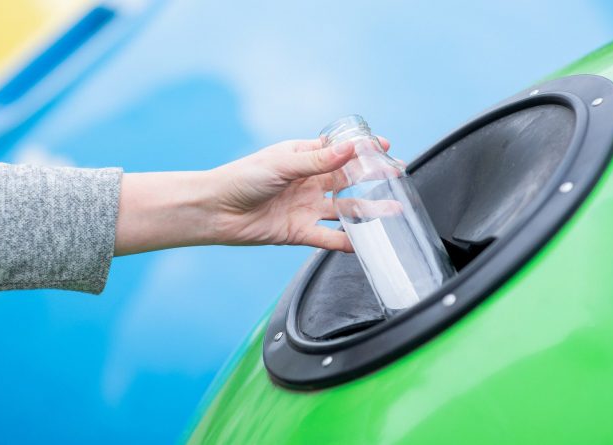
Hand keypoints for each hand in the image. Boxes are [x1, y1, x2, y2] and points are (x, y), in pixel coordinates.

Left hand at [205, 137, 390, 251]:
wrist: (215, 211)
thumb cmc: (242, 179)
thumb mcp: (283, 164)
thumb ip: (319, 160)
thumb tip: (352, 148)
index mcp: (302, 158)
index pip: (338, 151)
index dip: (361, 149)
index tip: (383, 145)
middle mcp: (307, 182)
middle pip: (347, 179)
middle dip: (372, 177)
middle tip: (397, 175)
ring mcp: (305, 207)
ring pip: (344, 208)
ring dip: (368, 210)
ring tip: (393, 210)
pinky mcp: (299, 232)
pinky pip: (328, 237)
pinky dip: (346, 240)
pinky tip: (364, 243)